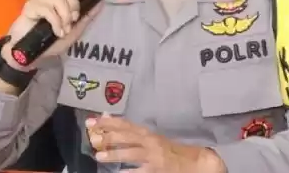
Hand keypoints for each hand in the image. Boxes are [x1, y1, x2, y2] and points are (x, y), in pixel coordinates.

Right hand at [3, 0, 102, 70]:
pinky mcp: (29, 7)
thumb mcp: (75, 29)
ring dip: (64, 16)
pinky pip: (47, 9)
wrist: (31, 53)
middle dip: (74, 4)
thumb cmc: (52, 40)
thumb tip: (101, 1)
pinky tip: (57, 32)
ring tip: (64, 29)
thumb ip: (87, 16)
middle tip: (73, 20)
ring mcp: (39, 0)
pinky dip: (56, 22)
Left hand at [87, 115, 225, 172]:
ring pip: (131, 153)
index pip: (127, 125)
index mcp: (149, 134)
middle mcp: (151, 142)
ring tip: (99, 156)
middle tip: (92, 136)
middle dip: (109, 136)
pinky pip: (137, 172)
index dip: (109, 122)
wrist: (195, 163)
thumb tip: (110, 123)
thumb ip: (135, 134)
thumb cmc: (173, 152)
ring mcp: (153, 157)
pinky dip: (126, 172)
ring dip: (114, 154)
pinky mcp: (156, 170)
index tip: (93, 121)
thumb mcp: (154, 140)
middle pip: (127, 136)